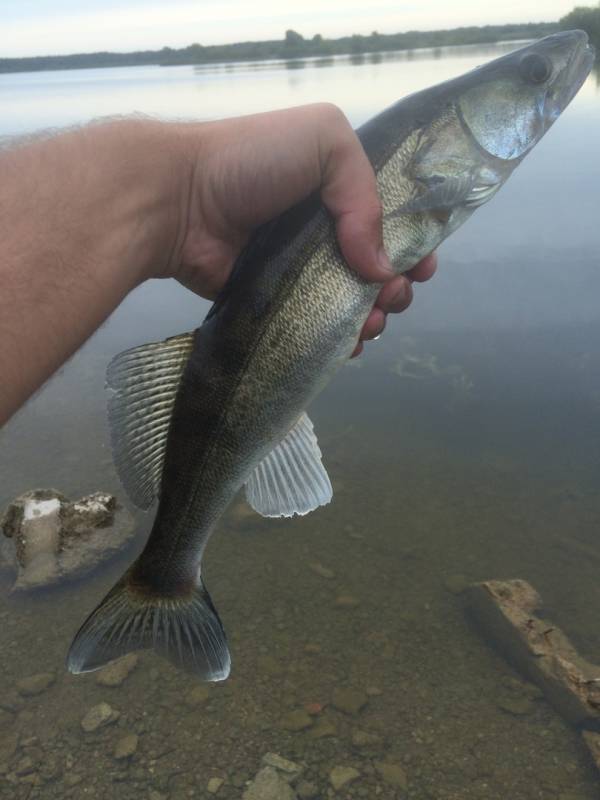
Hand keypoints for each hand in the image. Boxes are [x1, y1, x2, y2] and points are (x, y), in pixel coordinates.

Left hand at [169, 104, 436, 354]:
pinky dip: (338, 339)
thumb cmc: (252, 160)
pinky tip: (349, 342)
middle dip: (396, 286)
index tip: (422, 266)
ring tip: (371, 321)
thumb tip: (379, 267)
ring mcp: (299, 269)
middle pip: (377, 267)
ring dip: (372, 316)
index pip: (391, 221)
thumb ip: (364, 196)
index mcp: (338, 188)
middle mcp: (322, 229)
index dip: (413, 244)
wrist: (180, 199)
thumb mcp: (325, 141)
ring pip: (350, 302)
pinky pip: (315, 326)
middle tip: (393, 295)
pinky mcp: (276, 302)